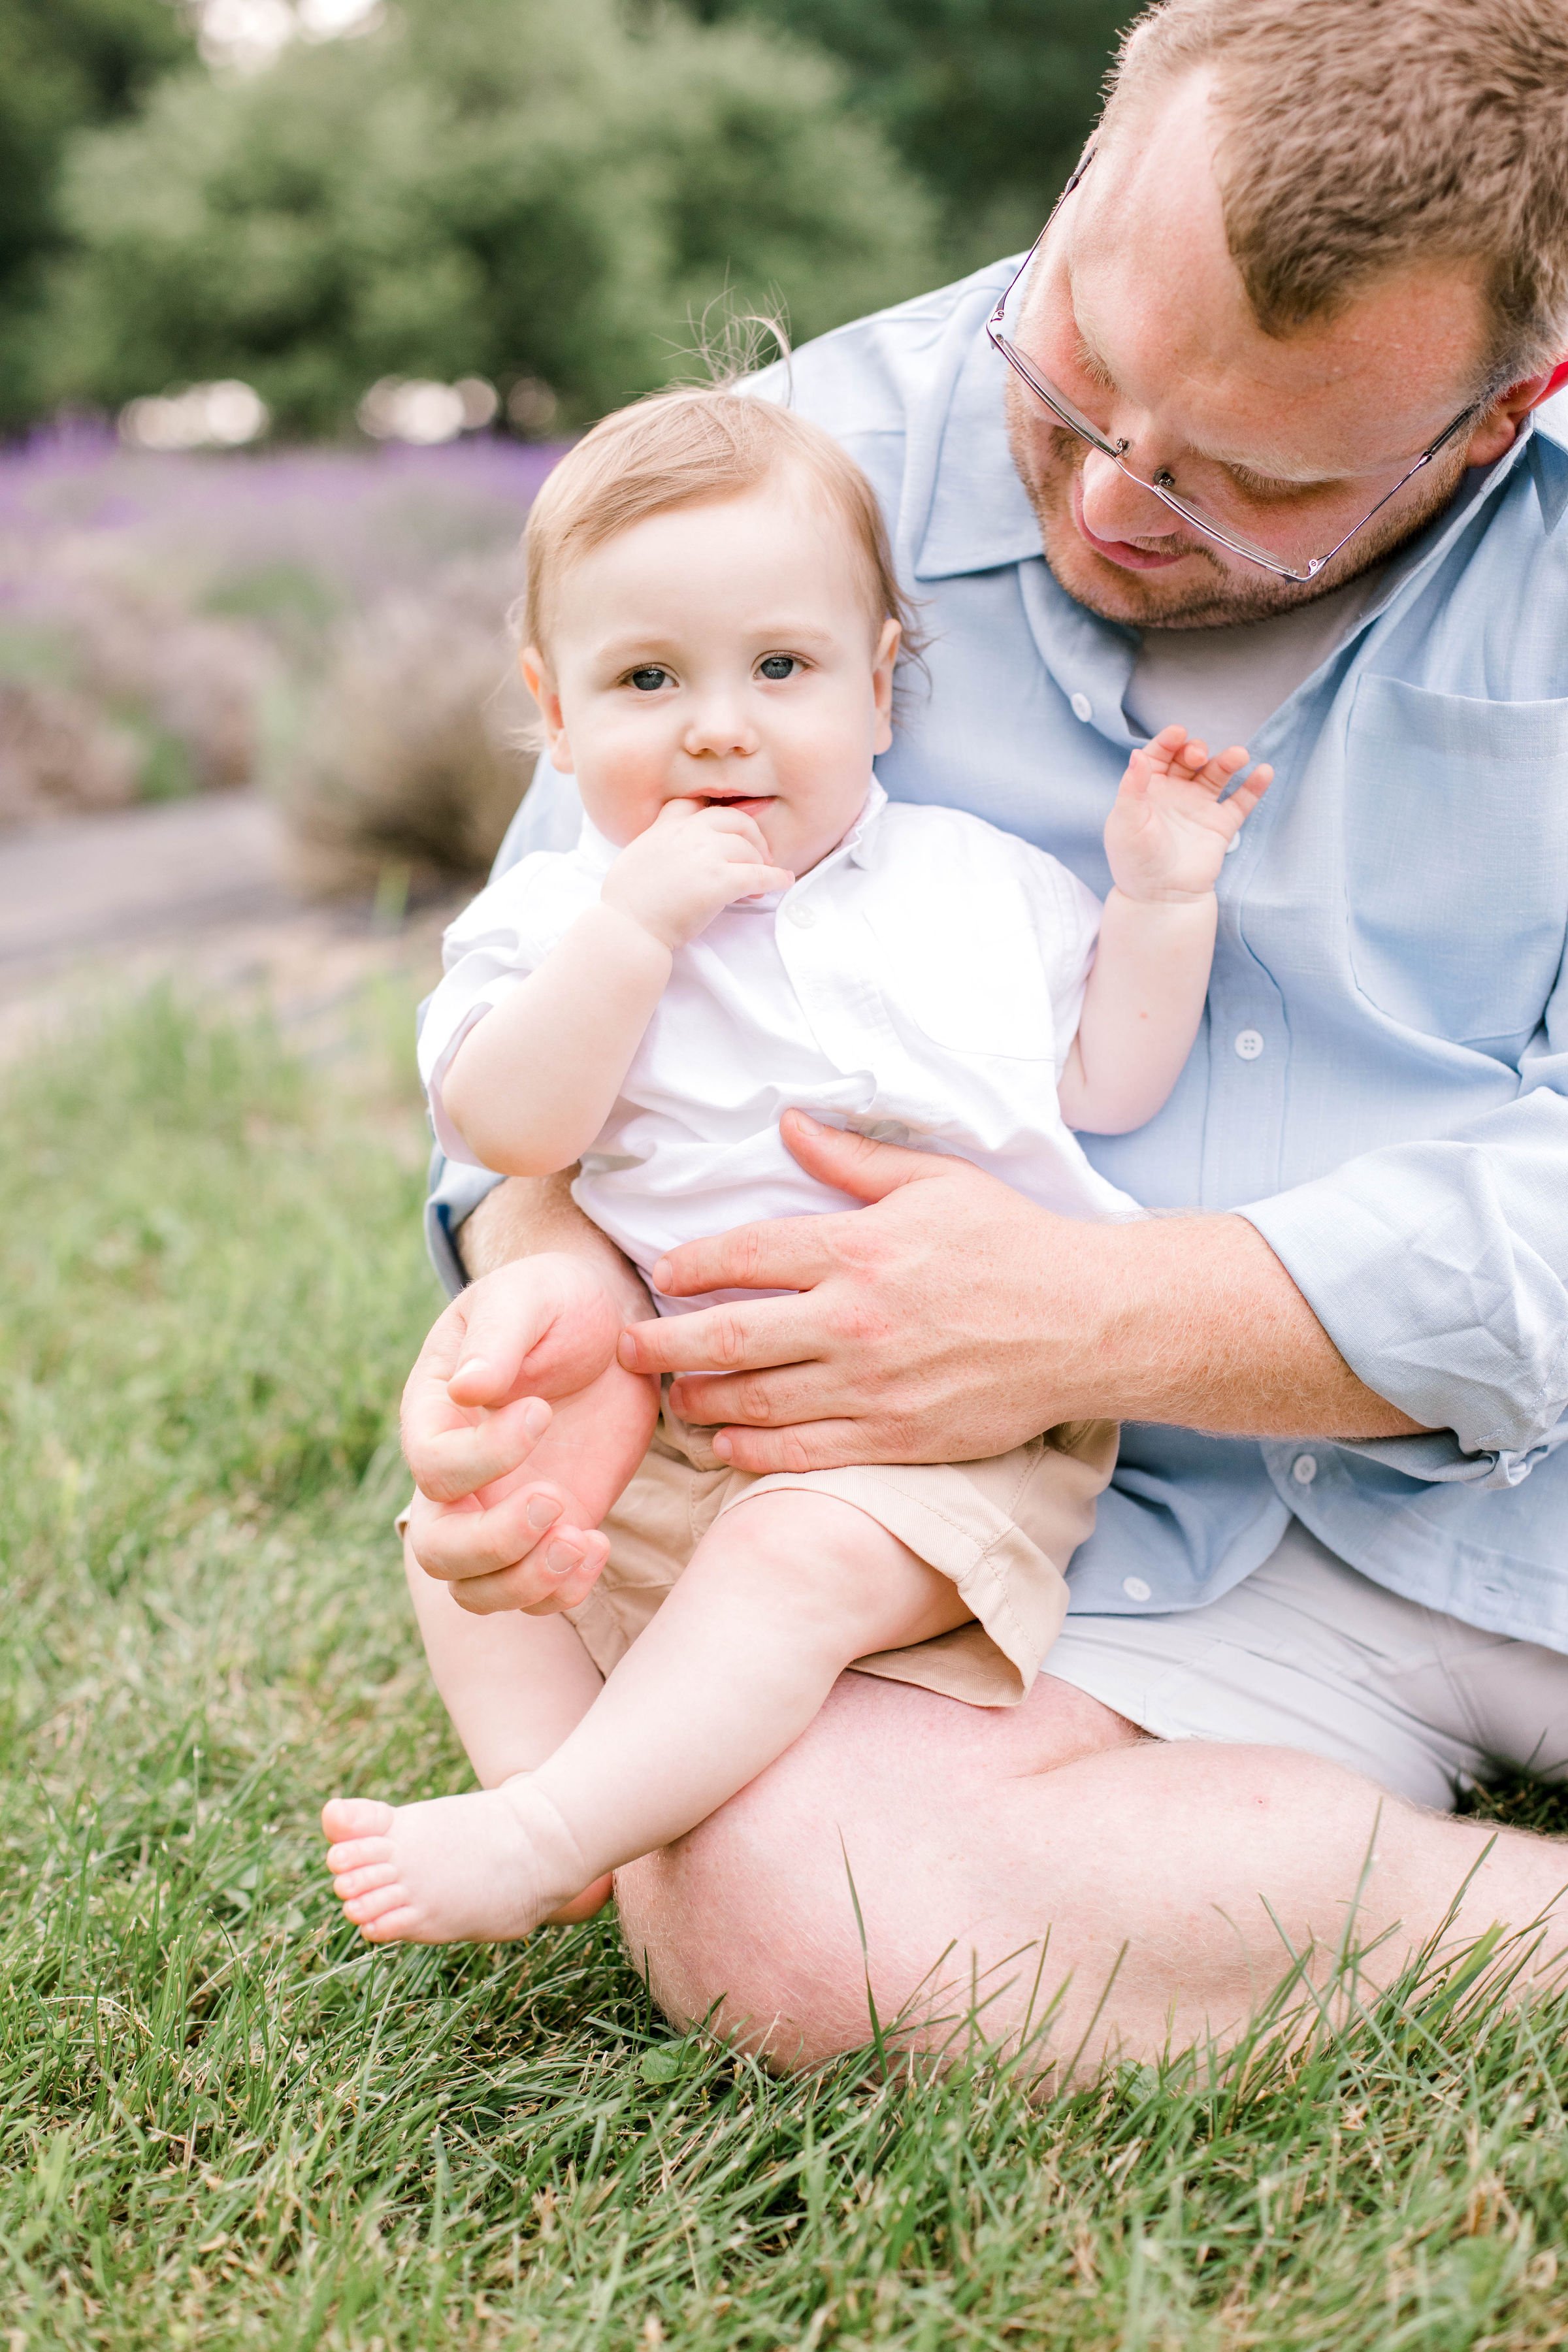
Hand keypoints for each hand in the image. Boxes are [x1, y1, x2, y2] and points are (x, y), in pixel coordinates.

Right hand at [402, 1253, 659, 1614]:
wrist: (608, 1329)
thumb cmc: (555, 1303)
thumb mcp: (528, 1298)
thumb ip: (497, 1340)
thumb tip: (467, 1391)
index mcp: (435, 1417)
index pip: (434, 1467)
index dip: (483, 1457)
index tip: (542, 1411)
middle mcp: (457, 1478)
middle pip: (437, 1551)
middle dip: (493, 1544)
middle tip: (555, 1500)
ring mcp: (501, 1512)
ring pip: (478, 1591)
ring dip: (527, 1581)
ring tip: (582, 1539)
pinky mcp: (550, 1532)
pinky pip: (536, 1595)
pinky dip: (564, 1589)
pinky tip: (596, 1543)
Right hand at [601, 798, 793, 949]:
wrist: (628, 928)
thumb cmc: (628, 901)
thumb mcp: (637, 854)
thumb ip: (659, 840)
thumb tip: (676, 849)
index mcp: (667, 825)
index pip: (699, 803)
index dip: (720, 815)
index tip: (733, 828)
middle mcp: (688, 833)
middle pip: (735, 820)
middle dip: (752, 836)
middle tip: (758, 856)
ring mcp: (706, 855)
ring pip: (749, 849)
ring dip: (760, 864)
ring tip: (759, 884)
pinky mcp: (720, 881)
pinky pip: (759, 875)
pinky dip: (775, 878)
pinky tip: (783, 882)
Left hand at [613, 1111, 1419, 1465]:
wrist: (1090, 1321)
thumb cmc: (1015, 1243)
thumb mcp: (935, 1182)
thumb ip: (852, 1161)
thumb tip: (788, 1124)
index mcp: (858, 1248)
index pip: (743, 1254)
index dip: (688, 1267)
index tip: (661, 1275)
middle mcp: (854, 1318)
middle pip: (729, 1334)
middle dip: (663, 1344)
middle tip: (627, 1349)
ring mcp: (873, 1384)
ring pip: (756, 1399)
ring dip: (701, 1400)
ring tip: (673, 1396)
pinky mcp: (897, 1436)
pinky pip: (804, 1450)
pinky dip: (753, 1450)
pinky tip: (725, 1444)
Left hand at [1105, 723, 1271, 903]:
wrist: (1162, 898)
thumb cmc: (1136, 862)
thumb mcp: (1125, 823)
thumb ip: (1131, 788)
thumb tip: (1138, 754)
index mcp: (1148, 790)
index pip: (1159, 755)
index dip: (1169, 741)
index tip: (1179, 733)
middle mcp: (1174, 794)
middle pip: (1189, 760)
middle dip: (1195, 751)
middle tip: (1198, 756)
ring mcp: (1199, 808)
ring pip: (1216, 775)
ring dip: (1227, 761)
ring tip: (1238, 755)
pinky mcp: (1221, 825)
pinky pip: (1241, 801)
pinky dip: (1254, 786)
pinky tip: (1264, 771)